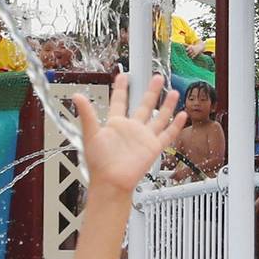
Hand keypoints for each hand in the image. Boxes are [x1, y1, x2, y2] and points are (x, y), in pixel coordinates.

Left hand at [76, 75, 182, 198]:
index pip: (119, 101)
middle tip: (156, 77)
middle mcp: (131, 129)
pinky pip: (167, 134)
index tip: (124, 76)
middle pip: (144, 105)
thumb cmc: (99, 163)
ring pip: (159, 117)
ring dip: (166, 105)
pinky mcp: (153, 147)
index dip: (121, 88)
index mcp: (115, 124)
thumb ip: (86, 114)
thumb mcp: (90, 134)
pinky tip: (182, 115)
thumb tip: (76, 96)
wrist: (111, 182)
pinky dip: (175, 125)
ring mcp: (144, 138)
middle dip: (150, 91)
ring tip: (173, 92)